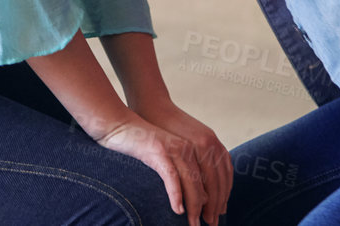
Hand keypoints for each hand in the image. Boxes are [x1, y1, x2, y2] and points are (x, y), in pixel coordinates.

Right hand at [138, 101, 231, 225]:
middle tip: (211, 223)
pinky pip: (171, 176)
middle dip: (211, 205)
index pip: (219, 173)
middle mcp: (190, 146)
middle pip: (210, 180)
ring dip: (195, 205)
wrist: (118, 123)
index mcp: (196, 146)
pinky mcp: (158, 150)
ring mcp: (175, 147)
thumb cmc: (142, 142)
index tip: (218, 213)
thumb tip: (202, 197)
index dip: (221, 196)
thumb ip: (187, 172)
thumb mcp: (170, 155)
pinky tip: (178, 209)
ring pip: (192, 180)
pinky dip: (176, 194)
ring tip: (194, 222)